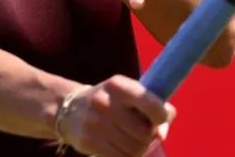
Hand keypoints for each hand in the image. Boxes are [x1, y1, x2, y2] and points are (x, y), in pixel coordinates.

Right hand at [59, 75, 176, 156]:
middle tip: (142, 132)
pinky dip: (126, 156)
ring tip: (132, 140)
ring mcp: (95, 123)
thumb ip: (153, 107)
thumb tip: (162, 134)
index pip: (150, 104)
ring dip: (139, 149)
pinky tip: (121, 147)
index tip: (159, 119)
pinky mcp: (88, 142)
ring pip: (134, 149)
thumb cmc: (112, 102)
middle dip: (148, 137)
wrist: (72, 109)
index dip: (161, 115)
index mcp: (118, 86)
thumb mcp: (129, 94)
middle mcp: (105, 102)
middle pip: (144, 133)